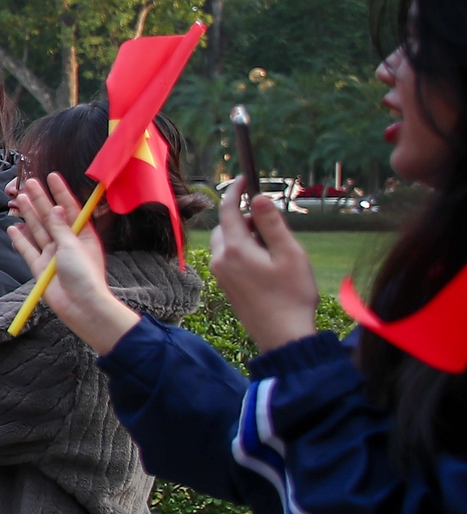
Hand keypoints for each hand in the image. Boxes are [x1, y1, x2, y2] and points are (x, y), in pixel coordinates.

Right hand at [7, 173, 135, 352]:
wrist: (80, 306)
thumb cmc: (85, 274)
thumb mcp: (73, 245)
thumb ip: (60, 227)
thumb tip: (55, 209)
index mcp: (81, 235)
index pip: (70, 209)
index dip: (61, 192)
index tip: (52, 176)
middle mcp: (66, 243)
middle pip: (50, 218)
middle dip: (40, 200)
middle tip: (29, 183)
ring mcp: (52, 255)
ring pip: (37, 230)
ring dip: (29, 215)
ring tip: (19, 199)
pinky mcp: (39, 267)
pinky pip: (27, 250)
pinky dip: (20, 239)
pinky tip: (13, 228)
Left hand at [209, 183, 319, 352]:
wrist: (282, 336)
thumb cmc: (292, 295)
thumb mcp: (289, 254)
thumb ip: (272, 224)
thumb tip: (258, 197)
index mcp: (235, 249)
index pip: (228, 210)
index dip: (235, 191)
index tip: (244, 177)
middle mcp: (221, 260)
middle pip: (225, 226)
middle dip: (243, 216)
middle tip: (271, 222)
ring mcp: (221, 275)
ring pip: (226, 242)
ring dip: (243, 234)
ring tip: (273, 244)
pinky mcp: (226, 286)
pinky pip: (228, 258)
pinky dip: (242, 250)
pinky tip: (266, 262)